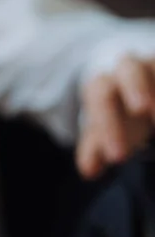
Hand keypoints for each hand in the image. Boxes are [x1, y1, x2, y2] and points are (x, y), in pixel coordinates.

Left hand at [78, 56, 154, 178]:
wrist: (131, 81)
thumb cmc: (117, 110)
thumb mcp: (105, 127)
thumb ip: (94, 147)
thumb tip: (88, 171)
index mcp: (103, 84)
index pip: (100, 99)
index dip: (108, 126)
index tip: (117, 157)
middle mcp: (129, 69)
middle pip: (129, 69)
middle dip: (135, 87)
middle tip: (140, 109)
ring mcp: (152, 65)